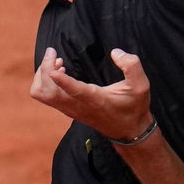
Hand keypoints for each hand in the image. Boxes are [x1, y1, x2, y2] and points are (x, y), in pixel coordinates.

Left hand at [30, 47, 153, 140]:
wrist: (129, 131)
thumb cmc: (134, 107)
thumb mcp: (141, 85)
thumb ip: (132, 65)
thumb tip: (115, 52)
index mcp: (95, 100)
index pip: (74, 91)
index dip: (62, 81)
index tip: (55, 68)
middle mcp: (77, 106)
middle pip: (47, 92)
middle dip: (45, 70)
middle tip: (53, 53)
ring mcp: (70, 109)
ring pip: (42, 95)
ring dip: (43, 76)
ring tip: (55, 61)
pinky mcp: (67, 109)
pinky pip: (46, 96)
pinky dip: (46, 81)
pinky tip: (59, 70)